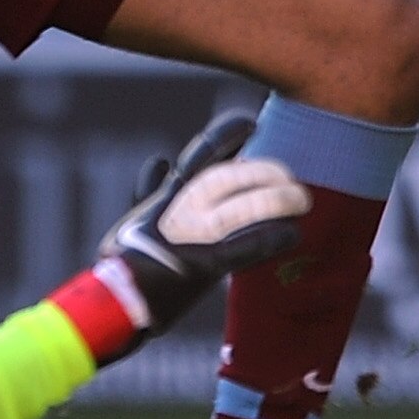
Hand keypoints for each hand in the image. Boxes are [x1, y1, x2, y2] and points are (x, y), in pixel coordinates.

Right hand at [94, 111, 310, 341]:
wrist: (118, 295)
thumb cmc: (127, 258)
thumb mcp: (138, 216)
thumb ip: (151, 189)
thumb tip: (159, 162)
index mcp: (168, 194)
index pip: (202, 153)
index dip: (226, 135)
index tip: (250, 123)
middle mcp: (181, 207)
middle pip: (228, 177)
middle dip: (262, 172)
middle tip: (287, 174)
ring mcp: (194, 234)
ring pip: (242, 207)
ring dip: (275, 201)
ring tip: (300, 198)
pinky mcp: (205, 265)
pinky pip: (247, 249)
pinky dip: (271, 240)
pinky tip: (292, 232)